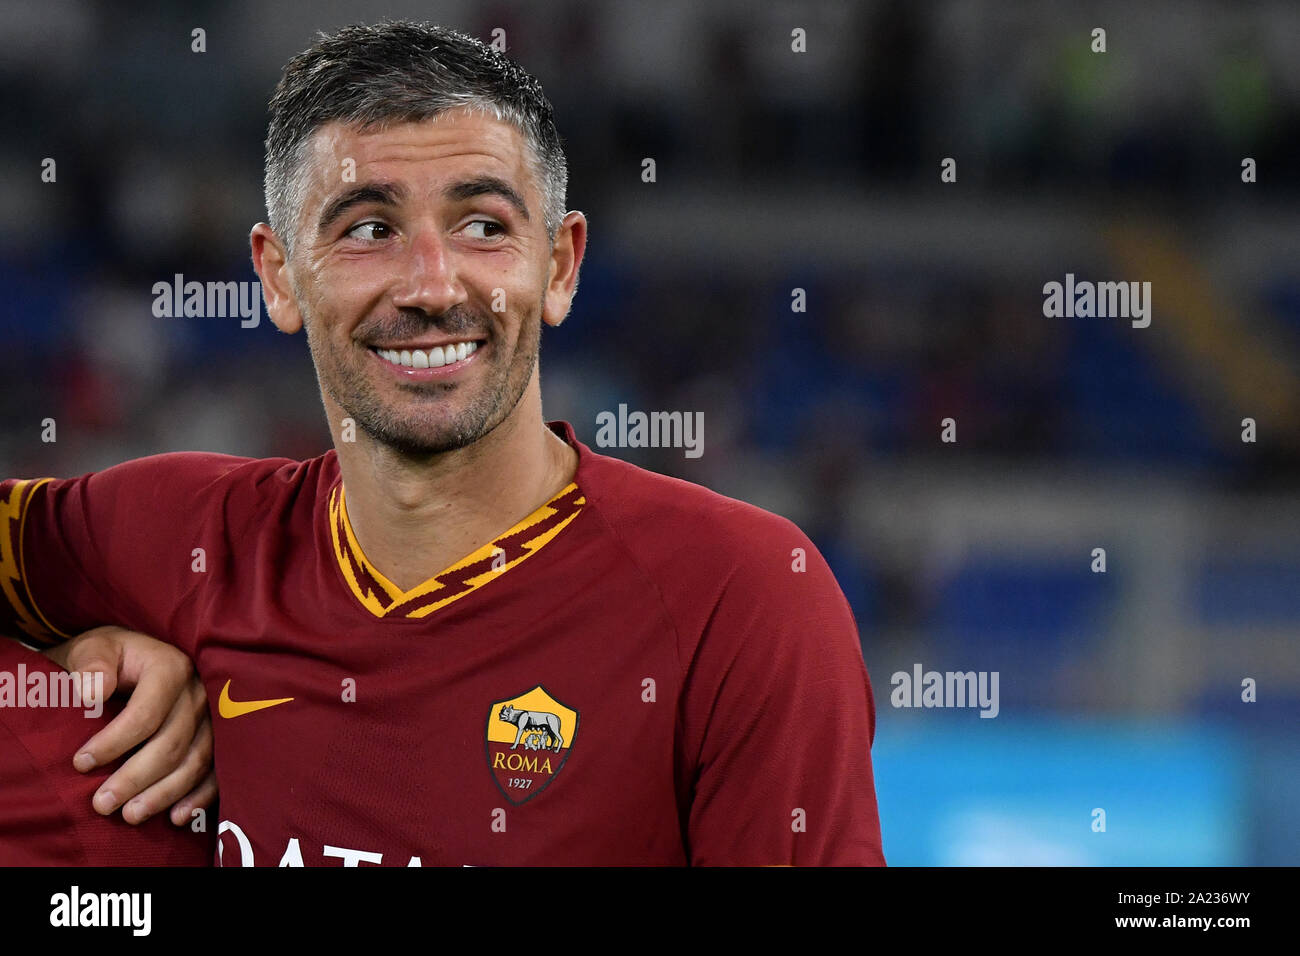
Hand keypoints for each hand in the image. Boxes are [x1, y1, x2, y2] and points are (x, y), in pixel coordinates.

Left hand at [42, 625, 216, 825]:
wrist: (133, 662)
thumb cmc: (110, 659)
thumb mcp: (95, 648)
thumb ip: (92, 663)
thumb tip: (93, 693)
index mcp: (171, 667)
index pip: (147, 712)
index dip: (115, 742)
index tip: (80, 763)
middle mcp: (199, 692)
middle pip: (172, 742)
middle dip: (135, 777)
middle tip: (101, 803)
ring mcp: (213, 718)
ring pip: (196, 761)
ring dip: (164, 793)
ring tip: (129, 816)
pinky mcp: (217, 739)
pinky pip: (216, 771)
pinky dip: (199, 797)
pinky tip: (175, 817)